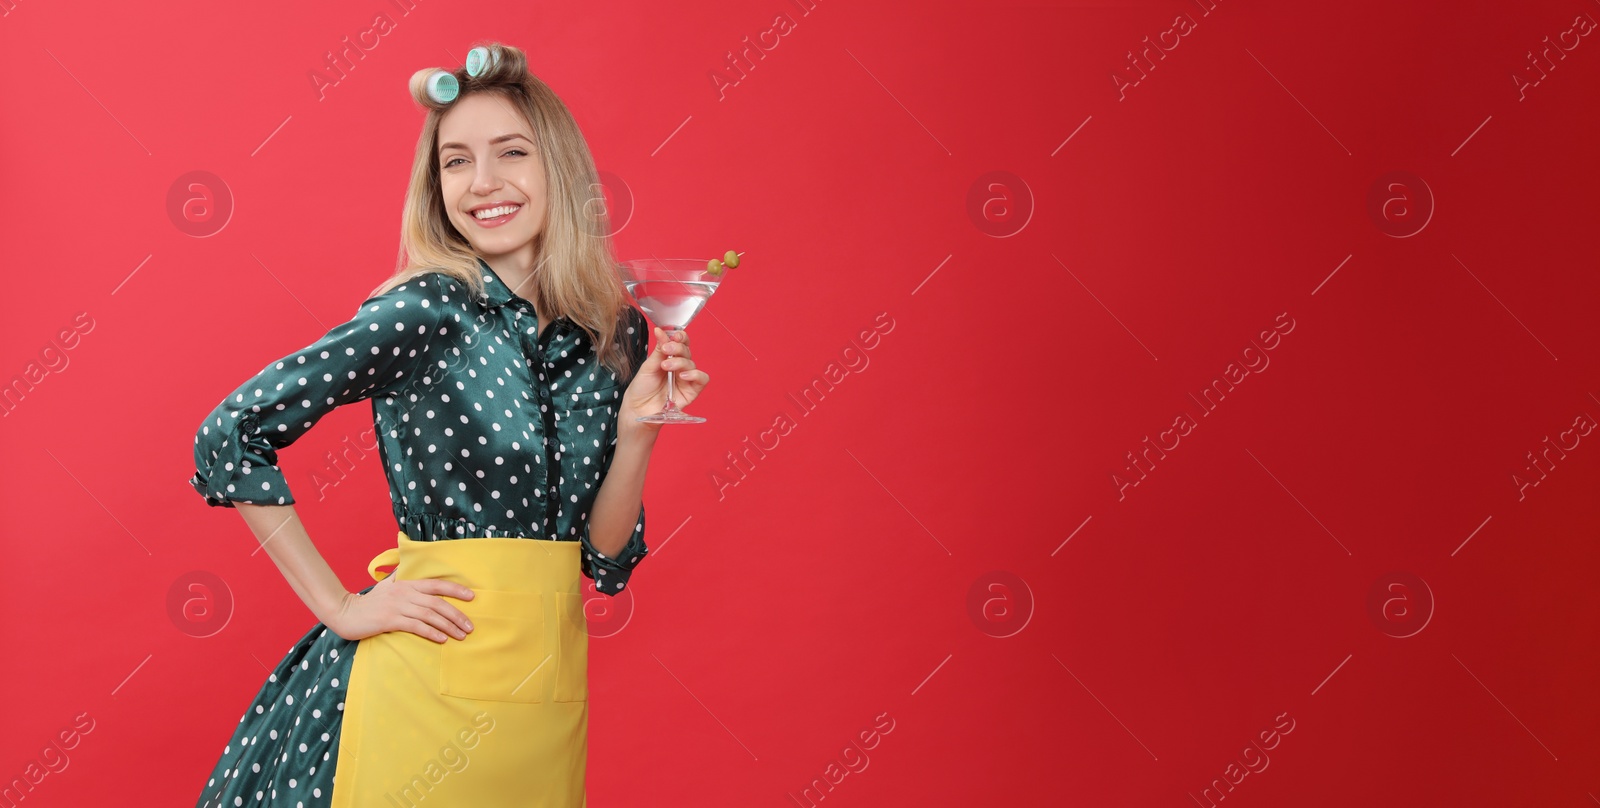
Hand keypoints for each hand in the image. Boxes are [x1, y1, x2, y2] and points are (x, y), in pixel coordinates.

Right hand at [325, 575, 475, 642]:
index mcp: (407, 583)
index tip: (472, 597)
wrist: (346, 613)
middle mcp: (405, 593)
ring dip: (448, 626)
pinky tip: (442, 639)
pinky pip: (416, 626)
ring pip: (430, 616)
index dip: (455, 589)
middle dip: (457, 615)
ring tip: (461, 635)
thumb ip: (400, 576)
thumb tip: (407, 565)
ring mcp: (398, 606)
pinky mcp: (390, 620)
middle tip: (470, 626)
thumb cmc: (370, 601)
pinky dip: (431, 632)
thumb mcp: (386, 584)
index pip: (436, 584)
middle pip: (437, 603)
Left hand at [619, 326, 710, 424]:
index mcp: (669, 358)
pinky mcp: (691, 391)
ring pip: (692, 364)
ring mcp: (686, 379)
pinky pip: (702, 379)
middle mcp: (680, 367)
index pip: (681, 343)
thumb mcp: (648, 366)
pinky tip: (682, 376)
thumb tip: (661, 331)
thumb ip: (659, 350)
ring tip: (666, 366)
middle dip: (678, 348)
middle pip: (687, 351)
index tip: (673, 335)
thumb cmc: (641, 388)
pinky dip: (695, 374)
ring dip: (680, 362)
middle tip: (666, 350)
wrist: (637, 408)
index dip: (680, 337)